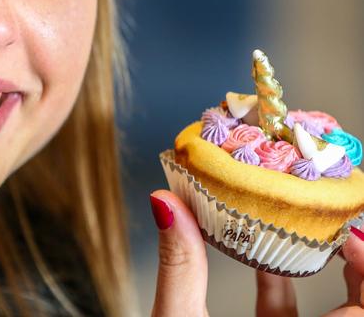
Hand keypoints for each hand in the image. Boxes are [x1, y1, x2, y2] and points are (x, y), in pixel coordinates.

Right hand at [150, 190, 363, 316]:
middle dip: (357, 267)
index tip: (349, 234)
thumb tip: (167, 204)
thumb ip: (179, 267)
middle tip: (338, 227)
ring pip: (333, 316)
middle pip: (358, 312)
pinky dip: (282, 286)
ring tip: (313, 235)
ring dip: (328, 275)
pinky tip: (260, 259)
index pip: (363, 316)